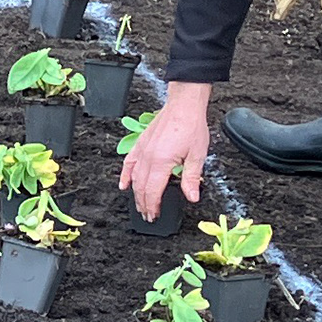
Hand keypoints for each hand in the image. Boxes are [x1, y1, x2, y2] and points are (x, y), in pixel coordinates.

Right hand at [123, 81, 214, 217]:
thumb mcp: (197, 155)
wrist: (183, 106)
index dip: (153, 206)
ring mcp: (142, 150)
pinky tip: (123, 184)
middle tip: (147, 215)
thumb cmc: (191, 126)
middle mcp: (148, 157)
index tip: (154, 215)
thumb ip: (192, 178)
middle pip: (141, 187)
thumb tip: (192, 196)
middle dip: (143, 204)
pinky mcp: (140, 144)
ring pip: (133, 178)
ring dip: (135, 194)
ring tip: (139, 205)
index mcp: (162, 161)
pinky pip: (128, 163)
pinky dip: (124, 176)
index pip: (153, 191)